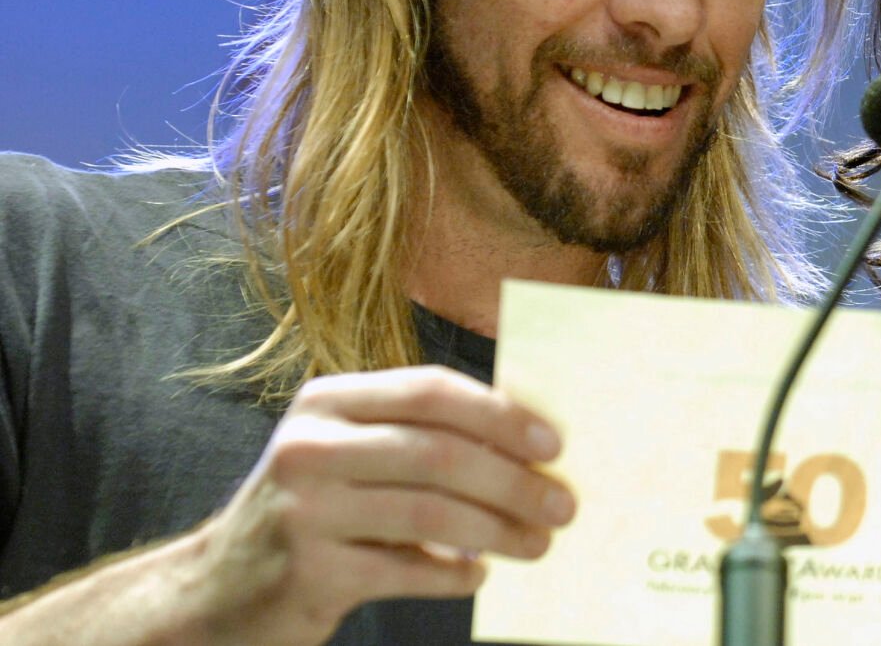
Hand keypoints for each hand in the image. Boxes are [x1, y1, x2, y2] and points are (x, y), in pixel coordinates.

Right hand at [182, 365, 574, 645]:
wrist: (215, 592)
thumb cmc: (312, 512)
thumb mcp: (347, 454)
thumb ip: (416, 437)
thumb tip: (528, 445)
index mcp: (327, 402)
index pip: (429, 391)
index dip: (500, 414)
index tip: (554, 443)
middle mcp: (309, 446)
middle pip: (439, 452)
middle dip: (514, 480)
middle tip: (562, 505)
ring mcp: (304, 509)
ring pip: (430, 512)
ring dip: (498, 531)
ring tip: (538, 544)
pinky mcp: (307, 570)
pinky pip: (406, 570)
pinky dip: (454, 575)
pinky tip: (477, 576)